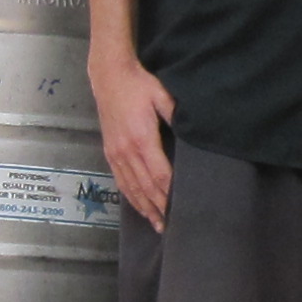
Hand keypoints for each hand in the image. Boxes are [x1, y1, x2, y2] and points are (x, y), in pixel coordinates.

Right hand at [94, 55, 175, 229]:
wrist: (109, 75)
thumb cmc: (138, 84)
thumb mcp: (161, 95)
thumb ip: (176, 115)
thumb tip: (192, 132)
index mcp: (142, 138)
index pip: (159, 174)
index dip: (169, 193)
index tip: (180, 207)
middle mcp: (127, 150)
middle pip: (145, 187)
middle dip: (160, 207)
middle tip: (173, 226)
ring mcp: (116, 153)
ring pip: (132, 187)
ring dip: (145, 208)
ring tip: (157, 224)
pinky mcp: (110, 151)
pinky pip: (120, 180)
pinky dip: (130, 196)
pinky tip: (139, 206)